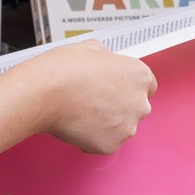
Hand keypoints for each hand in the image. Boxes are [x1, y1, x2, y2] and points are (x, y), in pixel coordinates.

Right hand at [15, 39, 154, 154]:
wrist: (47, 92)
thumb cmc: (66, 69)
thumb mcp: (91, 48)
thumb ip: (106, 58)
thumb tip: (102, 61)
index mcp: (140, 75)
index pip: (147, 86)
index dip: (128, 88)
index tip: (116, 90)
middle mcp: (140, 103)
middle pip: (134, 108)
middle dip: (118, 107)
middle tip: (94, 101)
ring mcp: (127, 127)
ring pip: (120, 128)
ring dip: (106, 124)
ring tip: (81, 112)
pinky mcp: (111, 146)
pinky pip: (104, 143)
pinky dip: (92, 138)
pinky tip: (77, 125)